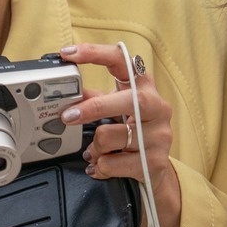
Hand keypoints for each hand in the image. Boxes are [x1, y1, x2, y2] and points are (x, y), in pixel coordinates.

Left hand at [59, 42, 183, 226]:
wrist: (158, 172)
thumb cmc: (136, 134)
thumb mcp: (118, 112)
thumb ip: (96, 99)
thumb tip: (69, 91)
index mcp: (146, 87)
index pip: (123, 61)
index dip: (95, 54)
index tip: (69, 54)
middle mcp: (157, 107)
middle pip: (123, 101)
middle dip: (91, 109)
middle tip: (67, 117)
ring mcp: (159, 135)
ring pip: (109, 136)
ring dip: (95, 147)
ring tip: (97, 151)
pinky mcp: (155, 161)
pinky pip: (111, 163)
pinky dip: (100, 166)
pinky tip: (103, 165)